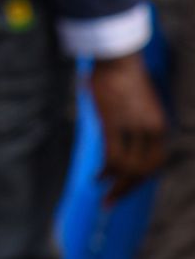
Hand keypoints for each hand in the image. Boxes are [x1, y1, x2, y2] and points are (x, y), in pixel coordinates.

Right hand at [90, 51, 170, 195]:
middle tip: (112, 201)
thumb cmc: (123, 77)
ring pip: (128, 166)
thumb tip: (119, 142)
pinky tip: (98, 177)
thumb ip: (133, 125)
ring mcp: (133, 127)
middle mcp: (151, 129)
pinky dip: (106, 170)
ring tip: (103, 191)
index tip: (128, 187)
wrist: (118, 58)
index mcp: (160, 125)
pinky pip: (113, 155)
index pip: (156, 162)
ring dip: (116, 183)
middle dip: (129, 189)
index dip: (142, 179)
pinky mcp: (114, 122)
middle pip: (145, 170)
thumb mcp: (137, 106)